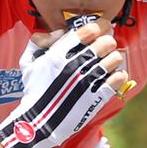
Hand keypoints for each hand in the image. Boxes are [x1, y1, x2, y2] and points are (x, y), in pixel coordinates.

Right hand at [0, 21, 131, 147]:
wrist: (40, 121)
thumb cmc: (34, 91)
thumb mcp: (28, 62)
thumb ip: (39, 42)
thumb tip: (60, 32)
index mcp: (61, 53)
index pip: (90, 29)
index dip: (100, 26)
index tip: (101, 29)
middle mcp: (77, 64)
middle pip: (107, 42)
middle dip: (107, 42)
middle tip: (104, 48)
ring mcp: (89, 80)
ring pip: (115, 58)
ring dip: (113, 59)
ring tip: (107, 63)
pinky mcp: (97, 96)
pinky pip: (119, 78)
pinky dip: (118, 75)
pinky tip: (111, 78)